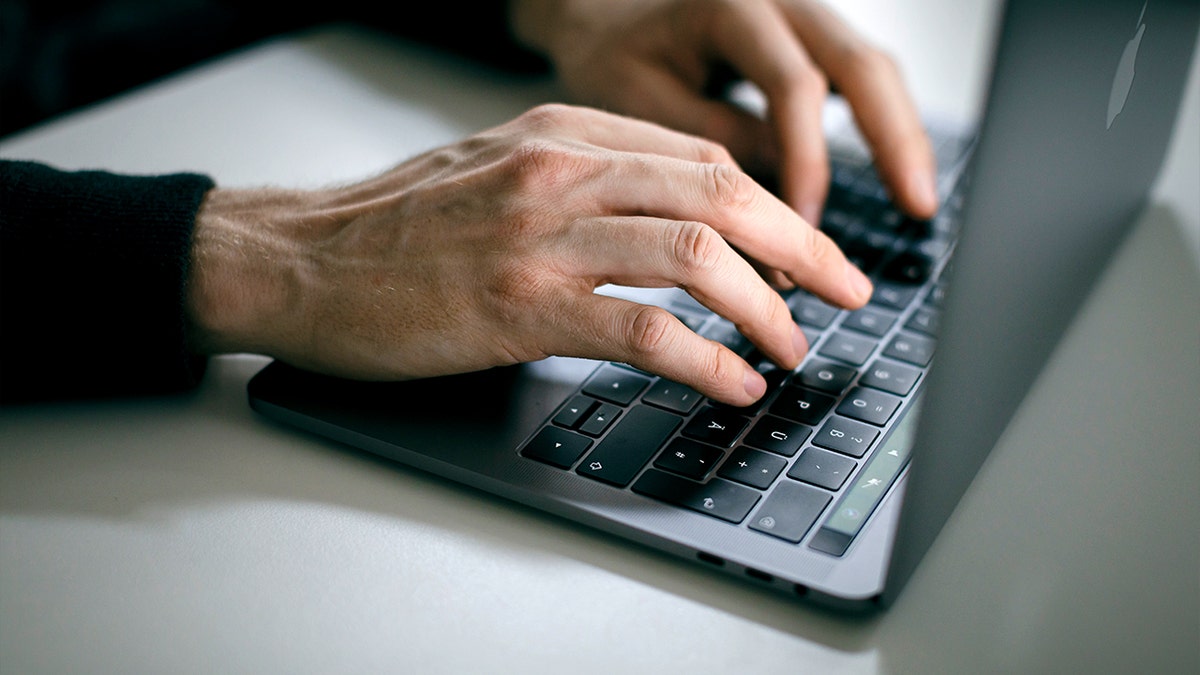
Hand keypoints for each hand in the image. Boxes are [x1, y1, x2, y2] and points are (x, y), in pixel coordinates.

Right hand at [185, 105, 871, 405]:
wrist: (296, 260)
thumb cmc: (392, 228)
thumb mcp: (496, 172)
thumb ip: (584, 180)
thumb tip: (676, 214)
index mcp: (561, 135)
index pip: (702, 158)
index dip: (775, 208)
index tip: (810, 252)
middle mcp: (562, 172)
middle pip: (723, 192)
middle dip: (803, 249)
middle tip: (846, 292)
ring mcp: (541, 236)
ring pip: (697, 254)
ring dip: (767, 308)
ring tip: (795, 348)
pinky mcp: (518, 304)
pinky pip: (643, 328)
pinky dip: (704, 358)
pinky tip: (731, 382)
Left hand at [511, 0, 938, 225]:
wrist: (604, 13)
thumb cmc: (614, 58)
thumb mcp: (644, 103)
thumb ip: (710, 146)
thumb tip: (776, 217)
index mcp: (731, 9)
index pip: (794, 86)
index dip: (808, 161)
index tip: (806, 228)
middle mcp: (780, 2)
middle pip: (861, 65)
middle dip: (895, 140)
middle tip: (918, 208)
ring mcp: (801, 15)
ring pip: (872, 68)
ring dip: (901, 134)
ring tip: (919, 201)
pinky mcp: (808, 37)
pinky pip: (857, 76)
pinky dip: (881, 124)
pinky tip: (896, 173)